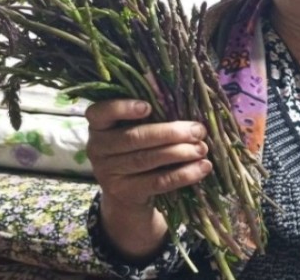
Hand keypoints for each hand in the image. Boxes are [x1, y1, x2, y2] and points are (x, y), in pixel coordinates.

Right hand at [85, 99, 212, 258]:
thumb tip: (189, 113)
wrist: (126, 192)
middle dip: (169, 133)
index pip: (99, 113)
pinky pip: (157, 182)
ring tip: (201, 149)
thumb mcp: (134, 130)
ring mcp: (108, 172)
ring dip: (180, 153)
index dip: (122, 108)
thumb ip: (152, 118)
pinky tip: (202, 167)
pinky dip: (183, 174)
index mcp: (99, 126)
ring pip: (147, 160)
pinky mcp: (125, 192)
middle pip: (134, 138)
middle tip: (198, 131)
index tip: (148, 106)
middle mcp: (97, 148)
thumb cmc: (136, 149)